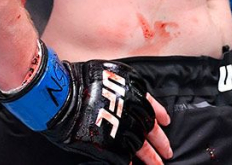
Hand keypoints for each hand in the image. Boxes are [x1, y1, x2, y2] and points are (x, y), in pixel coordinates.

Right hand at [0, 41, 172, 162]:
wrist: (64, 95)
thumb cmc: (81, 81)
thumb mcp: (111, 75)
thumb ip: (125, 90)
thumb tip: (133, 101)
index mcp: (135, 92)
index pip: (152, 108)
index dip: (159, 116)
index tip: (166, 123)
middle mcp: (133, 111)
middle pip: (150, 131)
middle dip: (160, 143)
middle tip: (167, 153)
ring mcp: (123, 129)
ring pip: (141, 147)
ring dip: (150, 158)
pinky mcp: (111, 145)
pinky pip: (123, 157)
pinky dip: (127, 162)